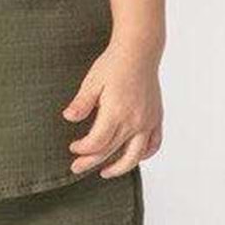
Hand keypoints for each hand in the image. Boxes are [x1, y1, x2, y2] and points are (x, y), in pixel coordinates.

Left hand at [61, 40, 162, 177]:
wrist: (139, 51)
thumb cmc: (113, 64)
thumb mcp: (92, 82)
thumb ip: (82, 103)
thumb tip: (69, 118)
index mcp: (116, 112)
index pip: (97, 142)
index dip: (83, 149)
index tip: (73, 147)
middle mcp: (134, 121)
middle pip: (111, 151)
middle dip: (91, 161)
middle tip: (76, 167)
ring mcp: (148, 121)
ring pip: (135, 155)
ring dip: (119, 167)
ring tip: (106, 172)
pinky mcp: (156, 118)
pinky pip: (153, 144)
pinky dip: (144, 154)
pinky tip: (133, 157)